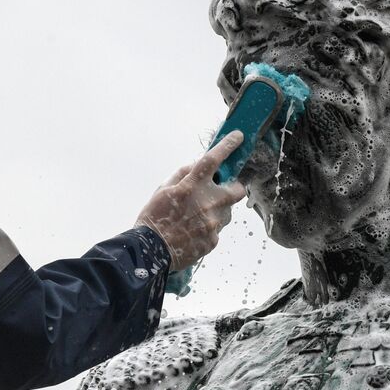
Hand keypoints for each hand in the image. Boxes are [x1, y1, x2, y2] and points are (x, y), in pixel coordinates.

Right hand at [135, 131, 248, 270]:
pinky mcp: (214, 240)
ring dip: (217, 210)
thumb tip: (196, 165)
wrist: (151, 253)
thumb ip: (183, 174)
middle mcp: (208, 203)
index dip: (228, 145)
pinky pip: (217, 229)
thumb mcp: (162, 190)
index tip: (238, 137)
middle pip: (237, 190)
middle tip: (220, 191)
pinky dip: (208, 228)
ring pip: (226, 212)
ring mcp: (213, 223)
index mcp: (192, 186)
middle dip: (233, 188)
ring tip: (196, 218)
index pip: (214, 159)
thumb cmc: (153, 218)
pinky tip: (192, 232)